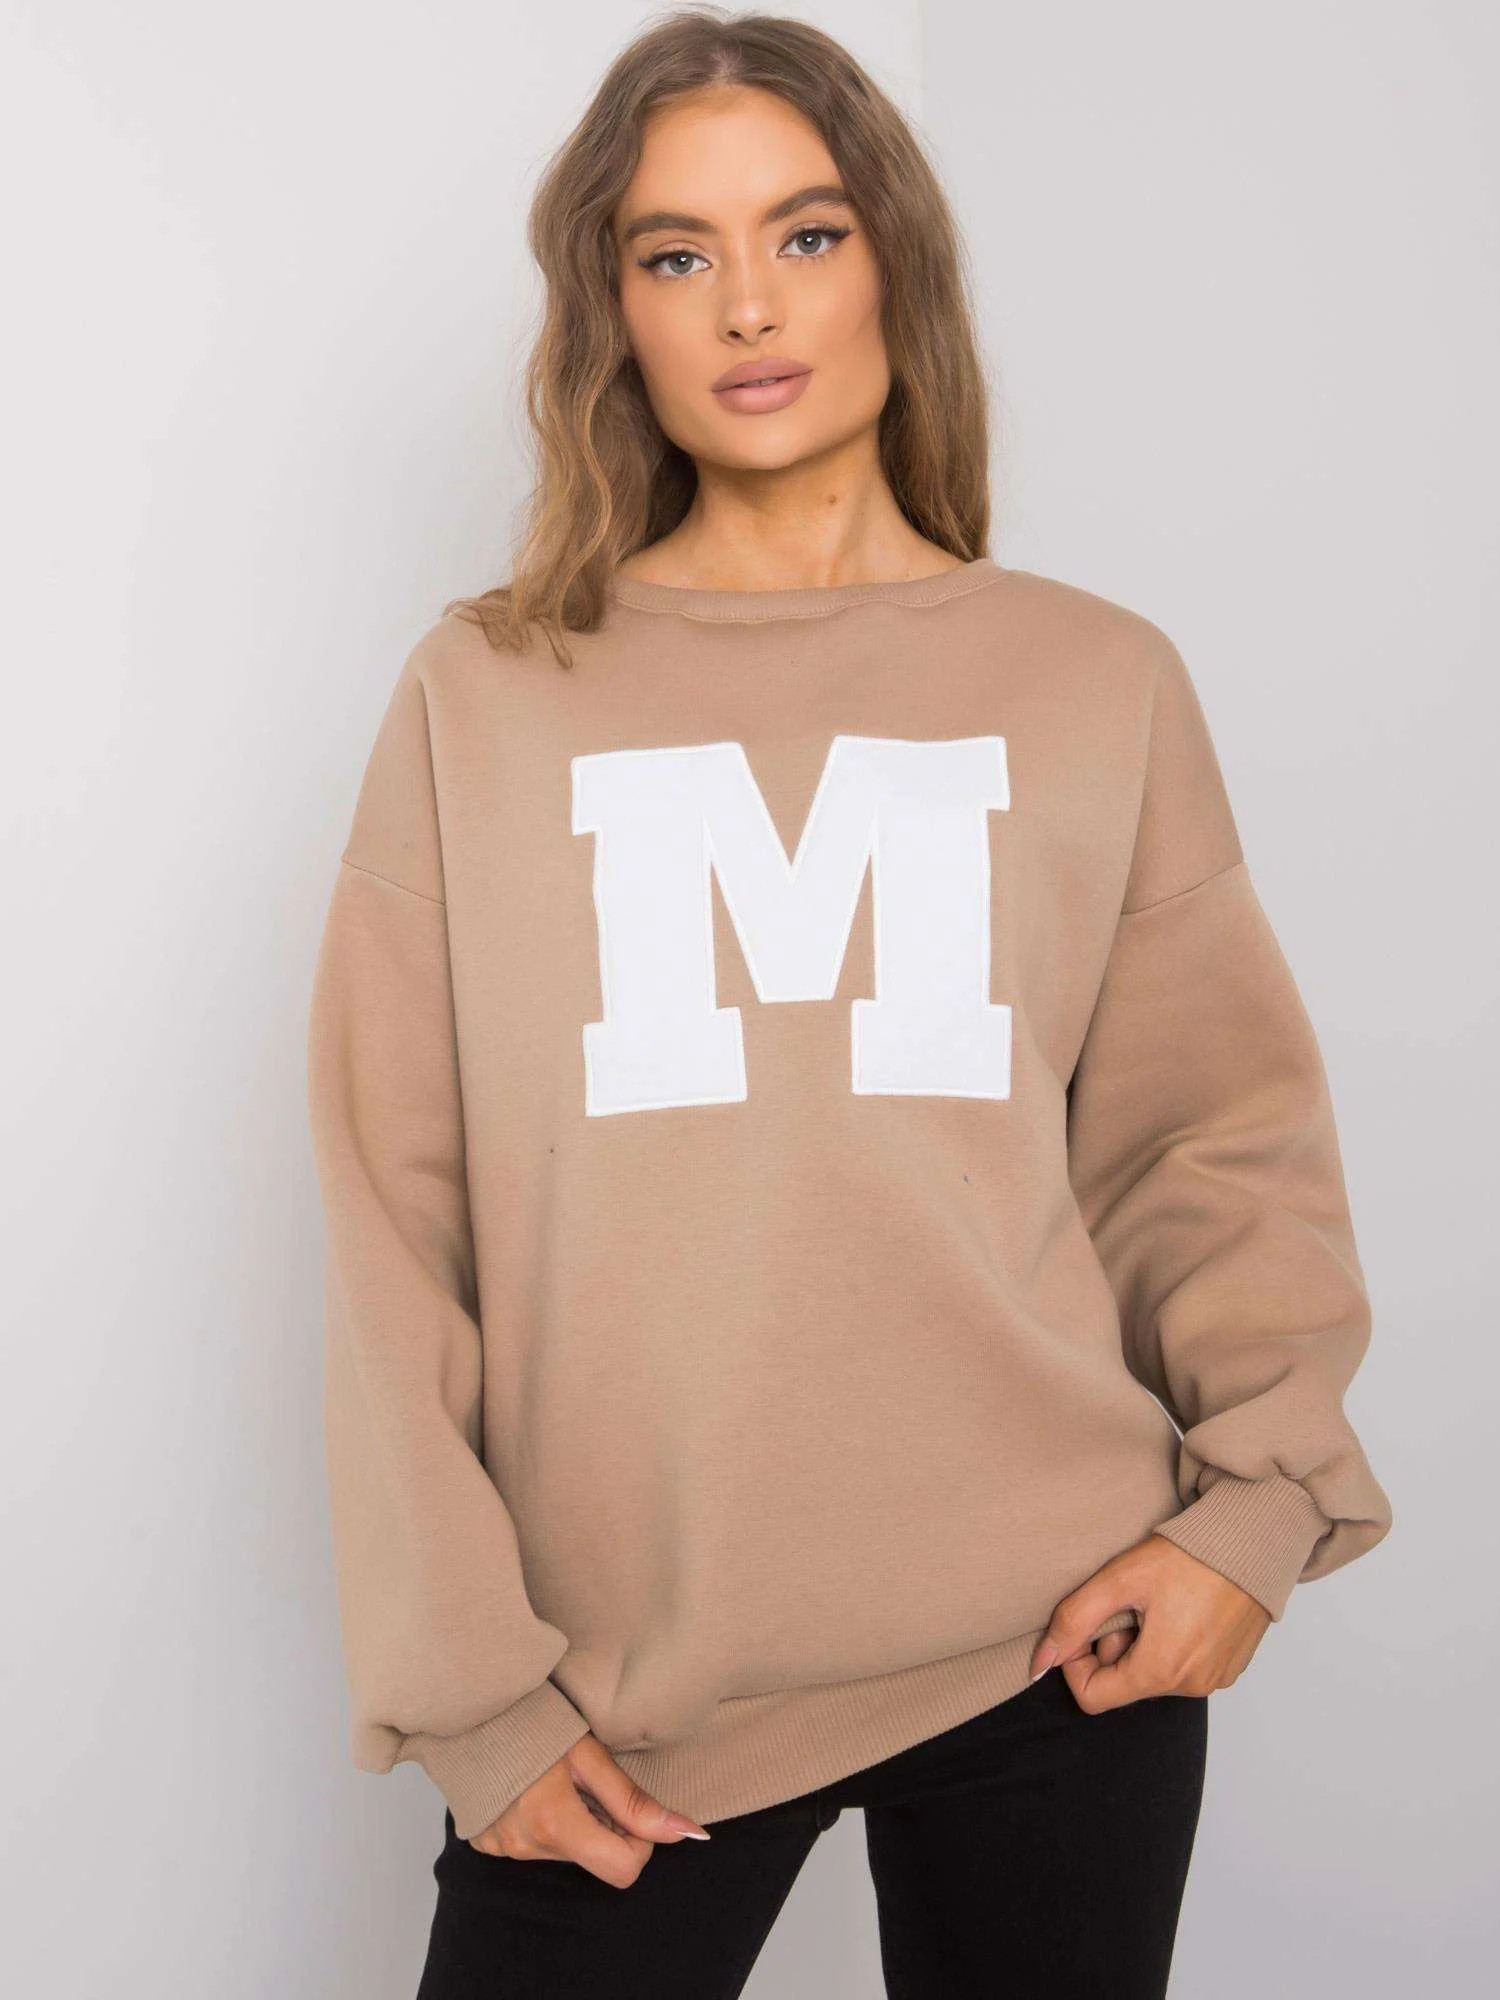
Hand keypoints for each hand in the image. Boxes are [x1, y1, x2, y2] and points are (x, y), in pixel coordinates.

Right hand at [467, 1734, 711, 1887]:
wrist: (474, 1705)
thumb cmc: (537, 1721)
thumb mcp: (591, 1754)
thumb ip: (634, 1801)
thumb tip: (685, 1832)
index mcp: (554, 1823)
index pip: (623, 1871)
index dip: (638, 1841)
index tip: (627, 1806)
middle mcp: (525, 1845)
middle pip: (594, 1858)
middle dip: (604, 1825)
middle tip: (587, 1782)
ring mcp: (503, 1848)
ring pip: (567, 1852)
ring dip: (576, 1823)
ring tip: (557, 1780)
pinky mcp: (486, 1843)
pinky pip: (536, 1846)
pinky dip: (546, 1824)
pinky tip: (534, 1789)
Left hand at [1028, 1532, 1271, 1713]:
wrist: (1251, 1541)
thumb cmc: (1188, 1556)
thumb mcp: (1119, 1579)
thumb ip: (1072, 1620)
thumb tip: (1039, 1664)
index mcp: (1160, 1671)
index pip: (1092, 1698)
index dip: (1076, 1662)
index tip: (1085, 1626)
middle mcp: (1191, 1686)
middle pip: (1124, 1684)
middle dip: (1114, 1646)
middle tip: (1129, 1603)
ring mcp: (1215, 1680)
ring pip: (1153, 1676)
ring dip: (1143, 1644)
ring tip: (1159, 1602)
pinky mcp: (1230, 1668)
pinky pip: (1184, 1668)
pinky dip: (1173, 1644)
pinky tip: (1182, 1607)